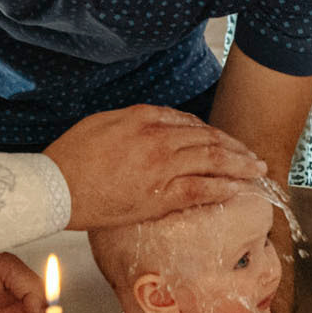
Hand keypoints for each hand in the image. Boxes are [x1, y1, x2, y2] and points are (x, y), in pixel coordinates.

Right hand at [45, 105, 266, 230]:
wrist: (55, 187)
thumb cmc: (70, 158)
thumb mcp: (101, 123)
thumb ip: (132, 121)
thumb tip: (151, 125)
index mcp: (143, 118)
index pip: (189, 123)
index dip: (211, 134)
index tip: (222, 142)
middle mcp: (158, 138)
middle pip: (207, 140)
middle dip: (235, 148)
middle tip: (252, 157)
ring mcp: (162, 166)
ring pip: (212, 161)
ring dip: (239, 166)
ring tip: (256, 172)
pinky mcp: (160, 194)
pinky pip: (202, 189)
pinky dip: (223, 188)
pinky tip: (237, 190)